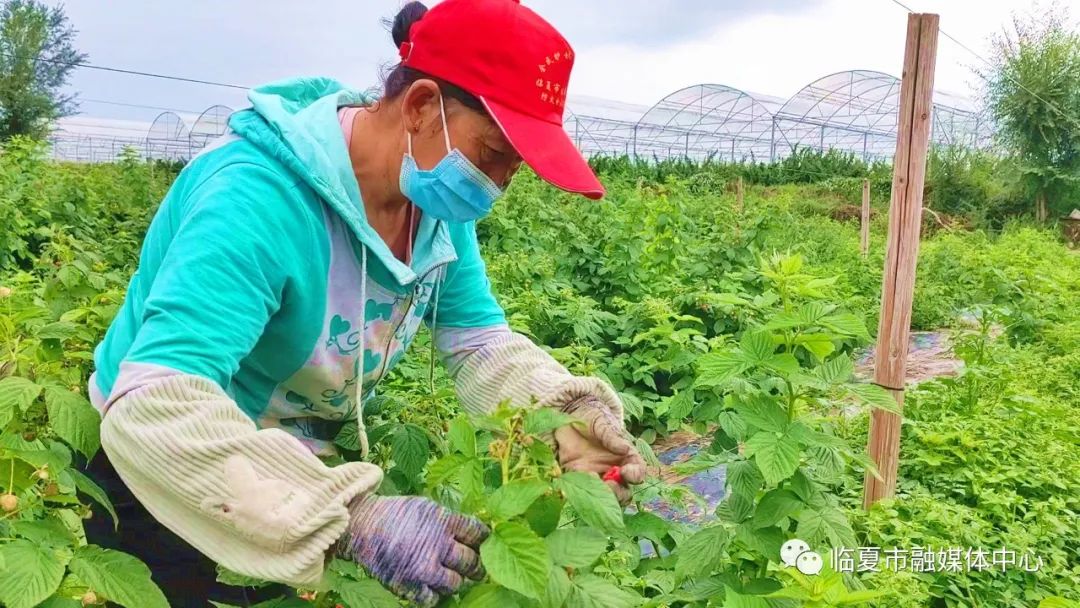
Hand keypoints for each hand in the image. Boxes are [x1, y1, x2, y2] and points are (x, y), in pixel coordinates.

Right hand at [336, 494, 488, 606]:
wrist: (362, 526)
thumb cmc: (397, 515)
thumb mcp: (428, 508)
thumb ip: (450, 521)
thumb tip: (478, 535)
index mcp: (444, 522)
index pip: (478, 534)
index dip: (484, 540)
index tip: (484, 544)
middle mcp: (437, 545)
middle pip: (472, 562)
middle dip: (475, 565)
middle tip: (474, 566)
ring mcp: (423, 568)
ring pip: (455, 583)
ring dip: (454, 580)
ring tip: (448, 574)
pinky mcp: (409, 586)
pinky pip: (433, 599)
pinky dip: (434, 594)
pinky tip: (431, 584)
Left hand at [554, 398, 646, 504]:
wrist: (569, 413)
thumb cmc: (592, 416)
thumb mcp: (603, 422)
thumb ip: (612, 436)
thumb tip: (624, 449)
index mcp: (626, 458)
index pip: (637, 472)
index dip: (635, 475)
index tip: (627, 473)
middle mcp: (613, 471)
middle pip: (622, 492)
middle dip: (618, 493)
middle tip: (610, 486)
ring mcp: (595, 475)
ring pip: (603, 496)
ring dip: (600, 495)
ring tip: (592, 480)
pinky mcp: (576, 476)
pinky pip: (579, 489)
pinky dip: (578, 489)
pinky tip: (575, 479)